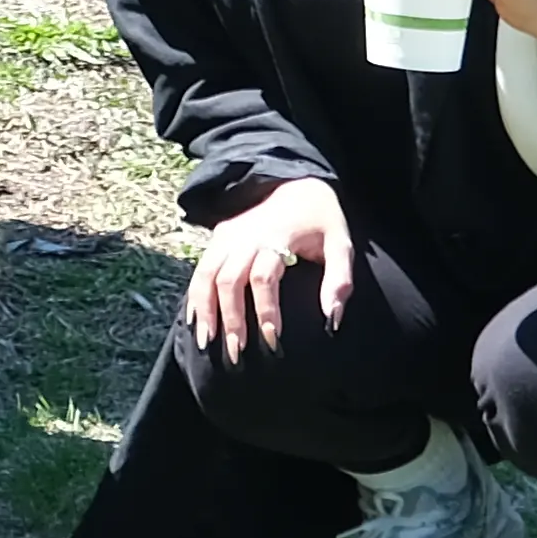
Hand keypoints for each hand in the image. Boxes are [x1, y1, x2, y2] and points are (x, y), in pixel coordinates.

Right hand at [187, 174, 355, 363]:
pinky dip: (195, 296)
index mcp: (276, 236)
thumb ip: (339, 281)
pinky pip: (200, 270)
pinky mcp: (217, 238)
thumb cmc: (322, 220)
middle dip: (231, 319)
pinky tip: (195, 321)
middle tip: (237, 352)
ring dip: (204, 310)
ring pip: (206, 275)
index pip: (264, 277)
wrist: (296, 184)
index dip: (266, 310)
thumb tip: (331, 319)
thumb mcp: (341, 244)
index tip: (274, 341)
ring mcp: (226, 235)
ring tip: (206, 341)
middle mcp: (244, 236)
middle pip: (228, 280)